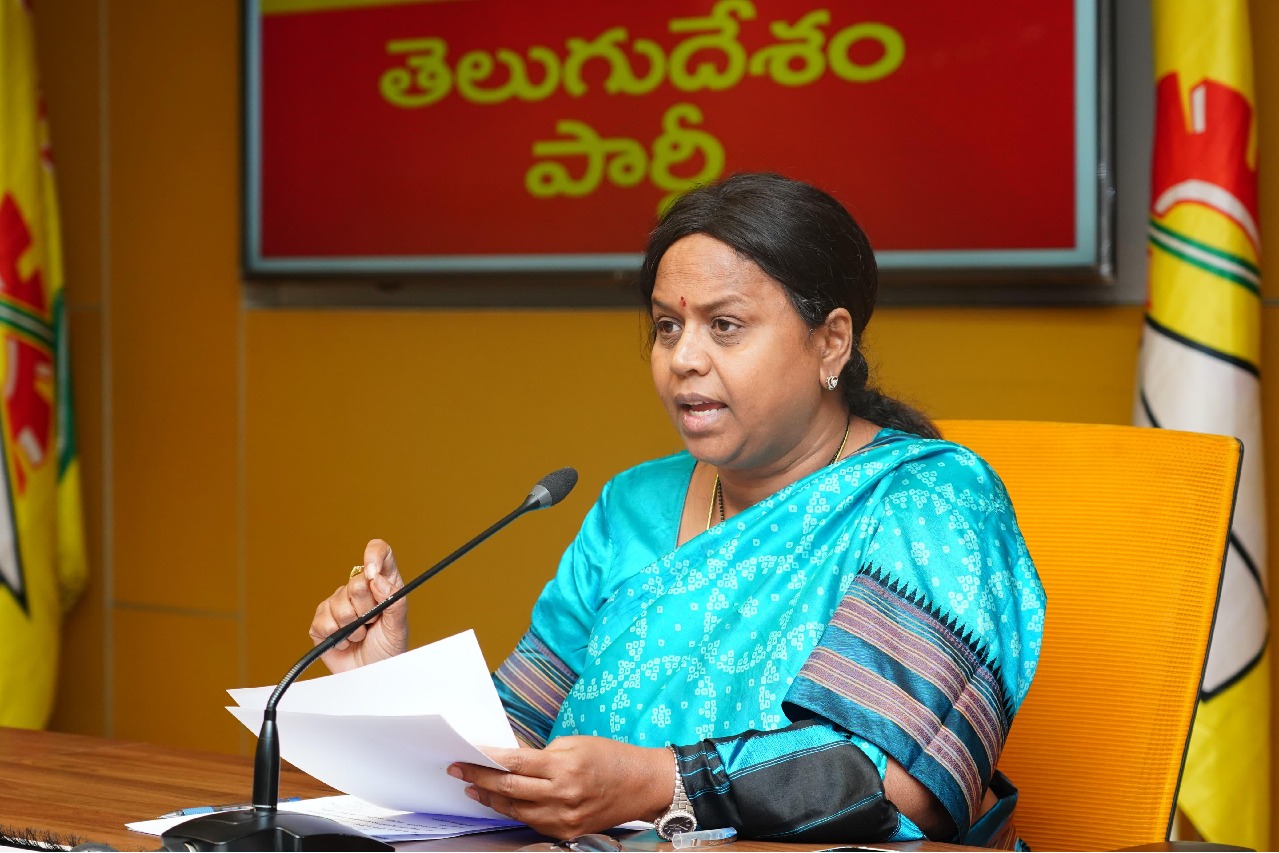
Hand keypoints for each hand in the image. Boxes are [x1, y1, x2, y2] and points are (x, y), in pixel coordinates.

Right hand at [308, 539, 407, 672]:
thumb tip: (377, 579)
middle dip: (366, 609)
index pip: (380, 553)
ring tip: (360, 635)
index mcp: (383, 583)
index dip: (373, 556)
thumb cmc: (388, 649)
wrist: (371, 674)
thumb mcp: (398, 626)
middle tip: (372, 622)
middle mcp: (359, 590)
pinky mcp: (322, 622)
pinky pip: (323, 622)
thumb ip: (393, 601)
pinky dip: (337, 637)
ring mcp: (338, 604)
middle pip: (355, 583)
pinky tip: (345, 641)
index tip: (372, 574)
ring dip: (352, 627)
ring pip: (339, 605)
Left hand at [448, 737, 674, 839]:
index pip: (514, 764)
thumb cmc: (610, 757)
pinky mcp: (567, 832)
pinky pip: (532, 823)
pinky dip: (514, 811)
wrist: (643, 784)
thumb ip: (542, 754)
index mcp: (564, 767)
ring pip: (516, 810)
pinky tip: (502, 802)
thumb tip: (510, 760)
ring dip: (491, 799)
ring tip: (474, 789)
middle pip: (509, 789)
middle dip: (479, 779)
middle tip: (459, 771)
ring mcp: (564, 818)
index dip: (486, 761)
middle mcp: (562, 795)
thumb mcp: (575, 743)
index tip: (465, 755)